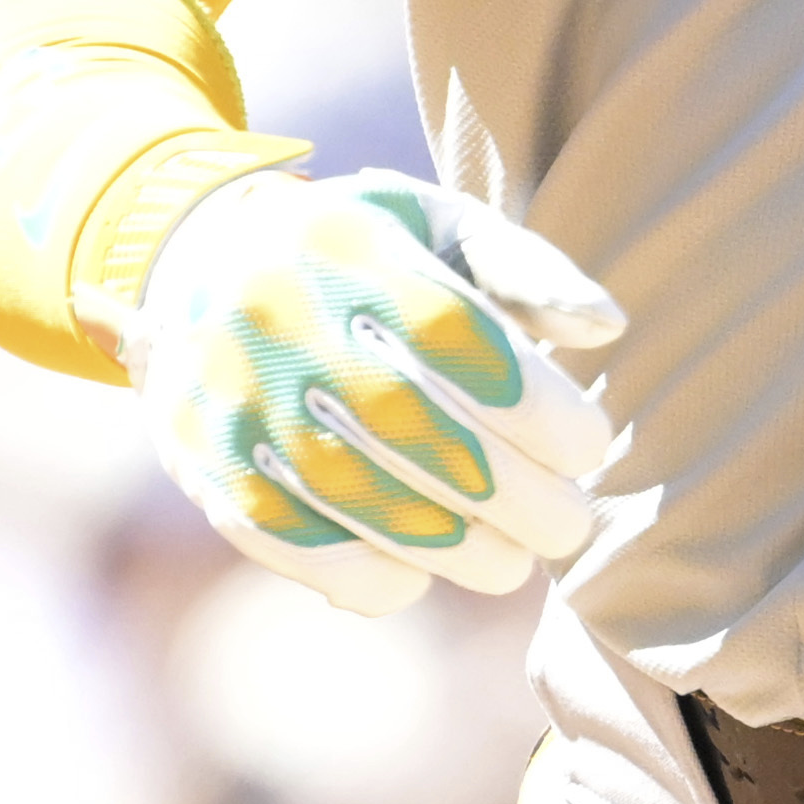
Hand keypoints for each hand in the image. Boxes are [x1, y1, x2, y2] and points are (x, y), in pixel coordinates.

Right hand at [119, 168, 627, 615]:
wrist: (196, 264)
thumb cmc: (362, 253)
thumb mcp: (439, 226)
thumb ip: (527, 271)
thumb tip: (607, 326)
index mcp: (348, 245)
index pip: (459, 339)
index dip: (538, 409)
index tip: (587, 448)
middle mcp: (278, 317)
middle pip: (418, 429)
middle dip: (516, 498)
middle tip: (567, 525)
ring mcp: (234, 397)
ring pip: (361, 500)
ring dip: (458, 550)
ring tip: (511, 560)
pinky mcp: (206, 465)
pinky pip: (297, 546)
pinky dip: (371, 577)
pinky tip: (419, 572)